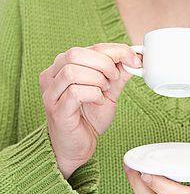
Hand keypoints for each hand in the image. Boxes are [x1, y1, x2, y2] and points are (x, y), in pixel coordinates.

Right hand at [39, 43, 141, 178]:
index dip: (115, 50)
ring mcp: (51, 93)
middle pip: (77, 54)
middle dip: (104, 64)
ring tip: (104, 91)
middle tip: (114, 79)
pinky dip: (93, 94)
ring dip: (97, 79)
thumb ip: (119, 72)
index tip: (134, 59)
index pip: (89, 47)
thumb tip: (135, 56)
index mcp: (63, 65)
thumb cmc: (88, 117)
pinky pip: (75, 92)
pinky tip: (98, 101)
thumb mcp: (109, 89)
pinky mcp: (56, 109)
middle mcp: (52, 76)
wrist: (78, 146)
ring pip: (73, 71)